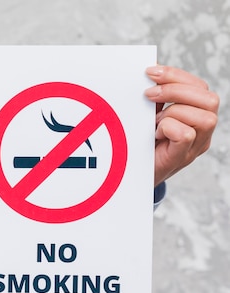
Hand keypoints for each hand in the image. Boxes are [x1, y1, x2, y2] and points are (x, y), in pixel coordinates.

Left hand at [145, 65, 218, 185]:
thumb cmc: (141, 142)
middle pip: (209, 98)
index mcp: (197, 113)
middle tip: (148, 95)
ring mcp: (196, 145)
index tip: (149, 73)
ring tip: (154, 123)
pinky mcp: (182, 157)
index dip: (176, 75)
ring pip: (204, 117)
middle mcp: (203, 130)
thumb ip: (155, 96)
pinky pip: (186, 135)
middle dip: (175, 90)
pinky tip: (155, 134)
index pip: (200, 86)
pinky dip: (168, 128)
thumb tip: (150, 70)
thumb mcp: (149, 114)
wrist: (130, 173)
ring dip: (173, 113)